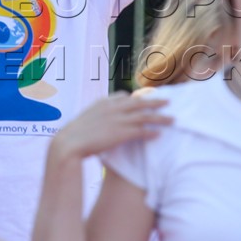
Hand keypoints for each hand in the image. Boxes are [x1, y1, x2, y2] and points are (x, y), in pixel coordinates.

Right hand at [47, 92, 173, 162]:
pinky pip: (141, 131)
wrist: (68, 143)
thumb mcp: (84, 120)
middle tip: (168, 102)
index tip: (146, 99)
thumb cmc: (73, 136)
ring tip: (172, 120)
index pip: (124, 96)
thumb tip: (98, 123)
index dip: (136, 98)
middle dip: (155, 102)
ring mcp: (118, 120)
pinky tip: (159, 134)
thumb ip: (95, 117)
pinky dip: (151, 132)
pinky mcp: (121, 133)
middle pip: (139, 103)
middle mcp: (113, 109)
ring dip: (160, 118)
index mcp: (103, 103)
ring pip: (145, 116)